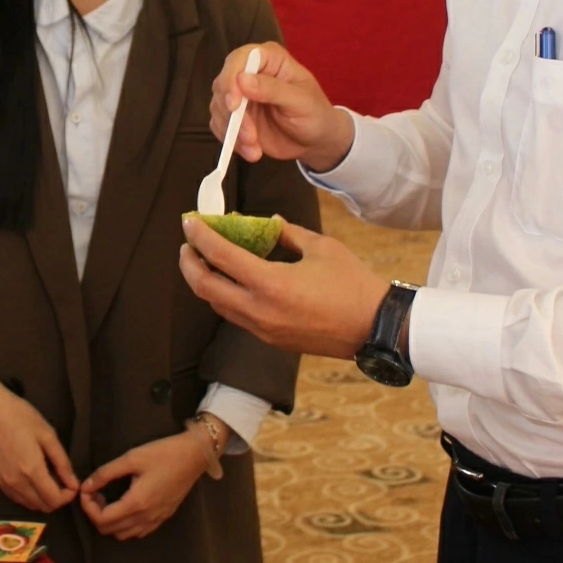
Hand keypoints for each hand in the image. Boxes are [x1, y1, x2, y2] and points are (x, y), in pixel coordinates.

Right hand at [0, 381, 80, 514]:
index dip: (68, 496)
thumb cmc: (20, 416)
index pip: (54, 500)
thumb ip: (62, 462)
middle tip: (62, 482)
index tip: (72, 483)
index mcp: (31, 471)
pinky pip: (15, 497)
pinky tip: (31, 479)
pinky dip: (28, 495)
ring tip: (48, 480)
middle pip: (42, 507)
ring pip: (28, 505)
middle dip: (57, 499)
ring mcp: (3, 483)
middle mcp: (16, 483)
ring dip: (42, 499)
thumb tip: (73, 483)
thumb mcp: (47, 434)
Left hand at [79, 433, 209, 540]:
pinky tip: (125, 505)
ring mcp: (156, 520)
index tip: (86, 490)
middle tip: (95, 493)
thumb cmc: (163, 453)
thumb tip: (85, 486)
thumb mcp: (131, 457)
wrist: (194, 456)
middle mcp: (145, 518)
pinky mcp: (163, 518)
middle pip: (109, 530)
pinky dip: (125, 525)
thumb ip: (105, 473)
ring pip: (123, 534)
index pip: (102, 520)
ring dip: (110, 521)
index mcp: (136, 503)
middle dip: (96, 514)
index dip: (87, 507)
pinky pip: (138, 532)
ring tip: (109, 499)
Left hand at [179, 216, 386, 359]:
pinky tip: (232, 279)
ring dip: (205, 280)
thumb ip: (288, 233)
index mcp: (271, 284)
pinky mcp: (270, 339)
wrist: (374, 328)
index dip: (200, 237)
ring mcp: (263, 329)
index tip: (190, 223)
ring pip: (217, 304)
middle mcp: (259, 310)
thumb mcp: (321, 247)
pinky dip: (225, 295)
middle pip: (204, 287)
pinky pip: (235, 315)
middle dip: (189, 263)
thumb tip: (267, 222)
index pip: (220, 256)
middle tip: (189, 244)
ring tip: (206, 259)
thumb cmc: (352, 284)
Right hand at [210, 42, 353, 172]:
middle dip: (232, 114)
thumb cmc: (314, 113)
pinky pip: (220, 126)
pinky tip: (251, 151)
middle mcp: (249, 72)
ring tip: (255, 149)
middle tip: (250, 136)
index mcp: (269, 59)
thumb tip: (242, 80)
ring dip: (233, 132)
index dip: (231, 79)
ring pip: (218, 107)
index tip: (234, 105)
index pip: (239, 59)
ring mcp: (239, 95)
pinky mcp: (234, 116)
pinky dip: (232, 141)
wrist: (314, 140)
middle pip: (223, 84)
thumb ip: (273, 90)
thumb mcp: (301, 101)